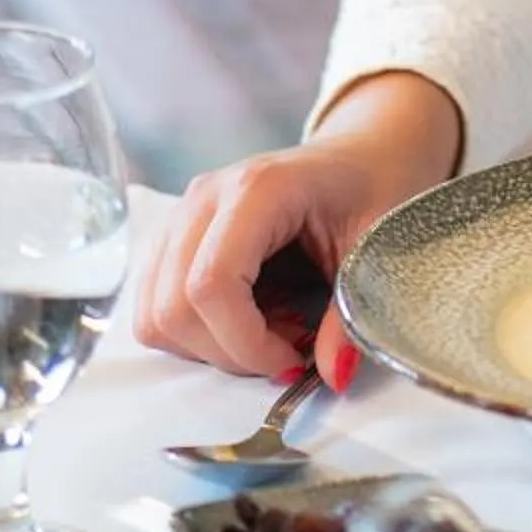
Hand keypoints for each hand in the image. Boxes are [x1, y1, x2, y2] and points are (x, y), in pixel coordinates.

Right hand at [135, 73, 461, 388]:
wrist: (362, 154)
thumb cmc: (373, 189)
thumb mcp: (376, 248)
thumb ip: (350, 315)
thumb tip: (333, 377)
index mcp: (258, 189)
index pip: (212, 285)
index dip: (244, 343)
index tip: (293, 362)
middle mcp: (205, 197)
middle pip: (173, 308)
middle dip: (228, 353)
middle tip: (288, 354)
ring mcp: (182, 214)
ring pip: (155, 314)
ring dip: (209, 347)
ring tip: (272, 333)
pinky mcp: (174, 236)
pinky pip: (156, 305)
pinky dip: (197, 333)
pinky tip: (250, 320)